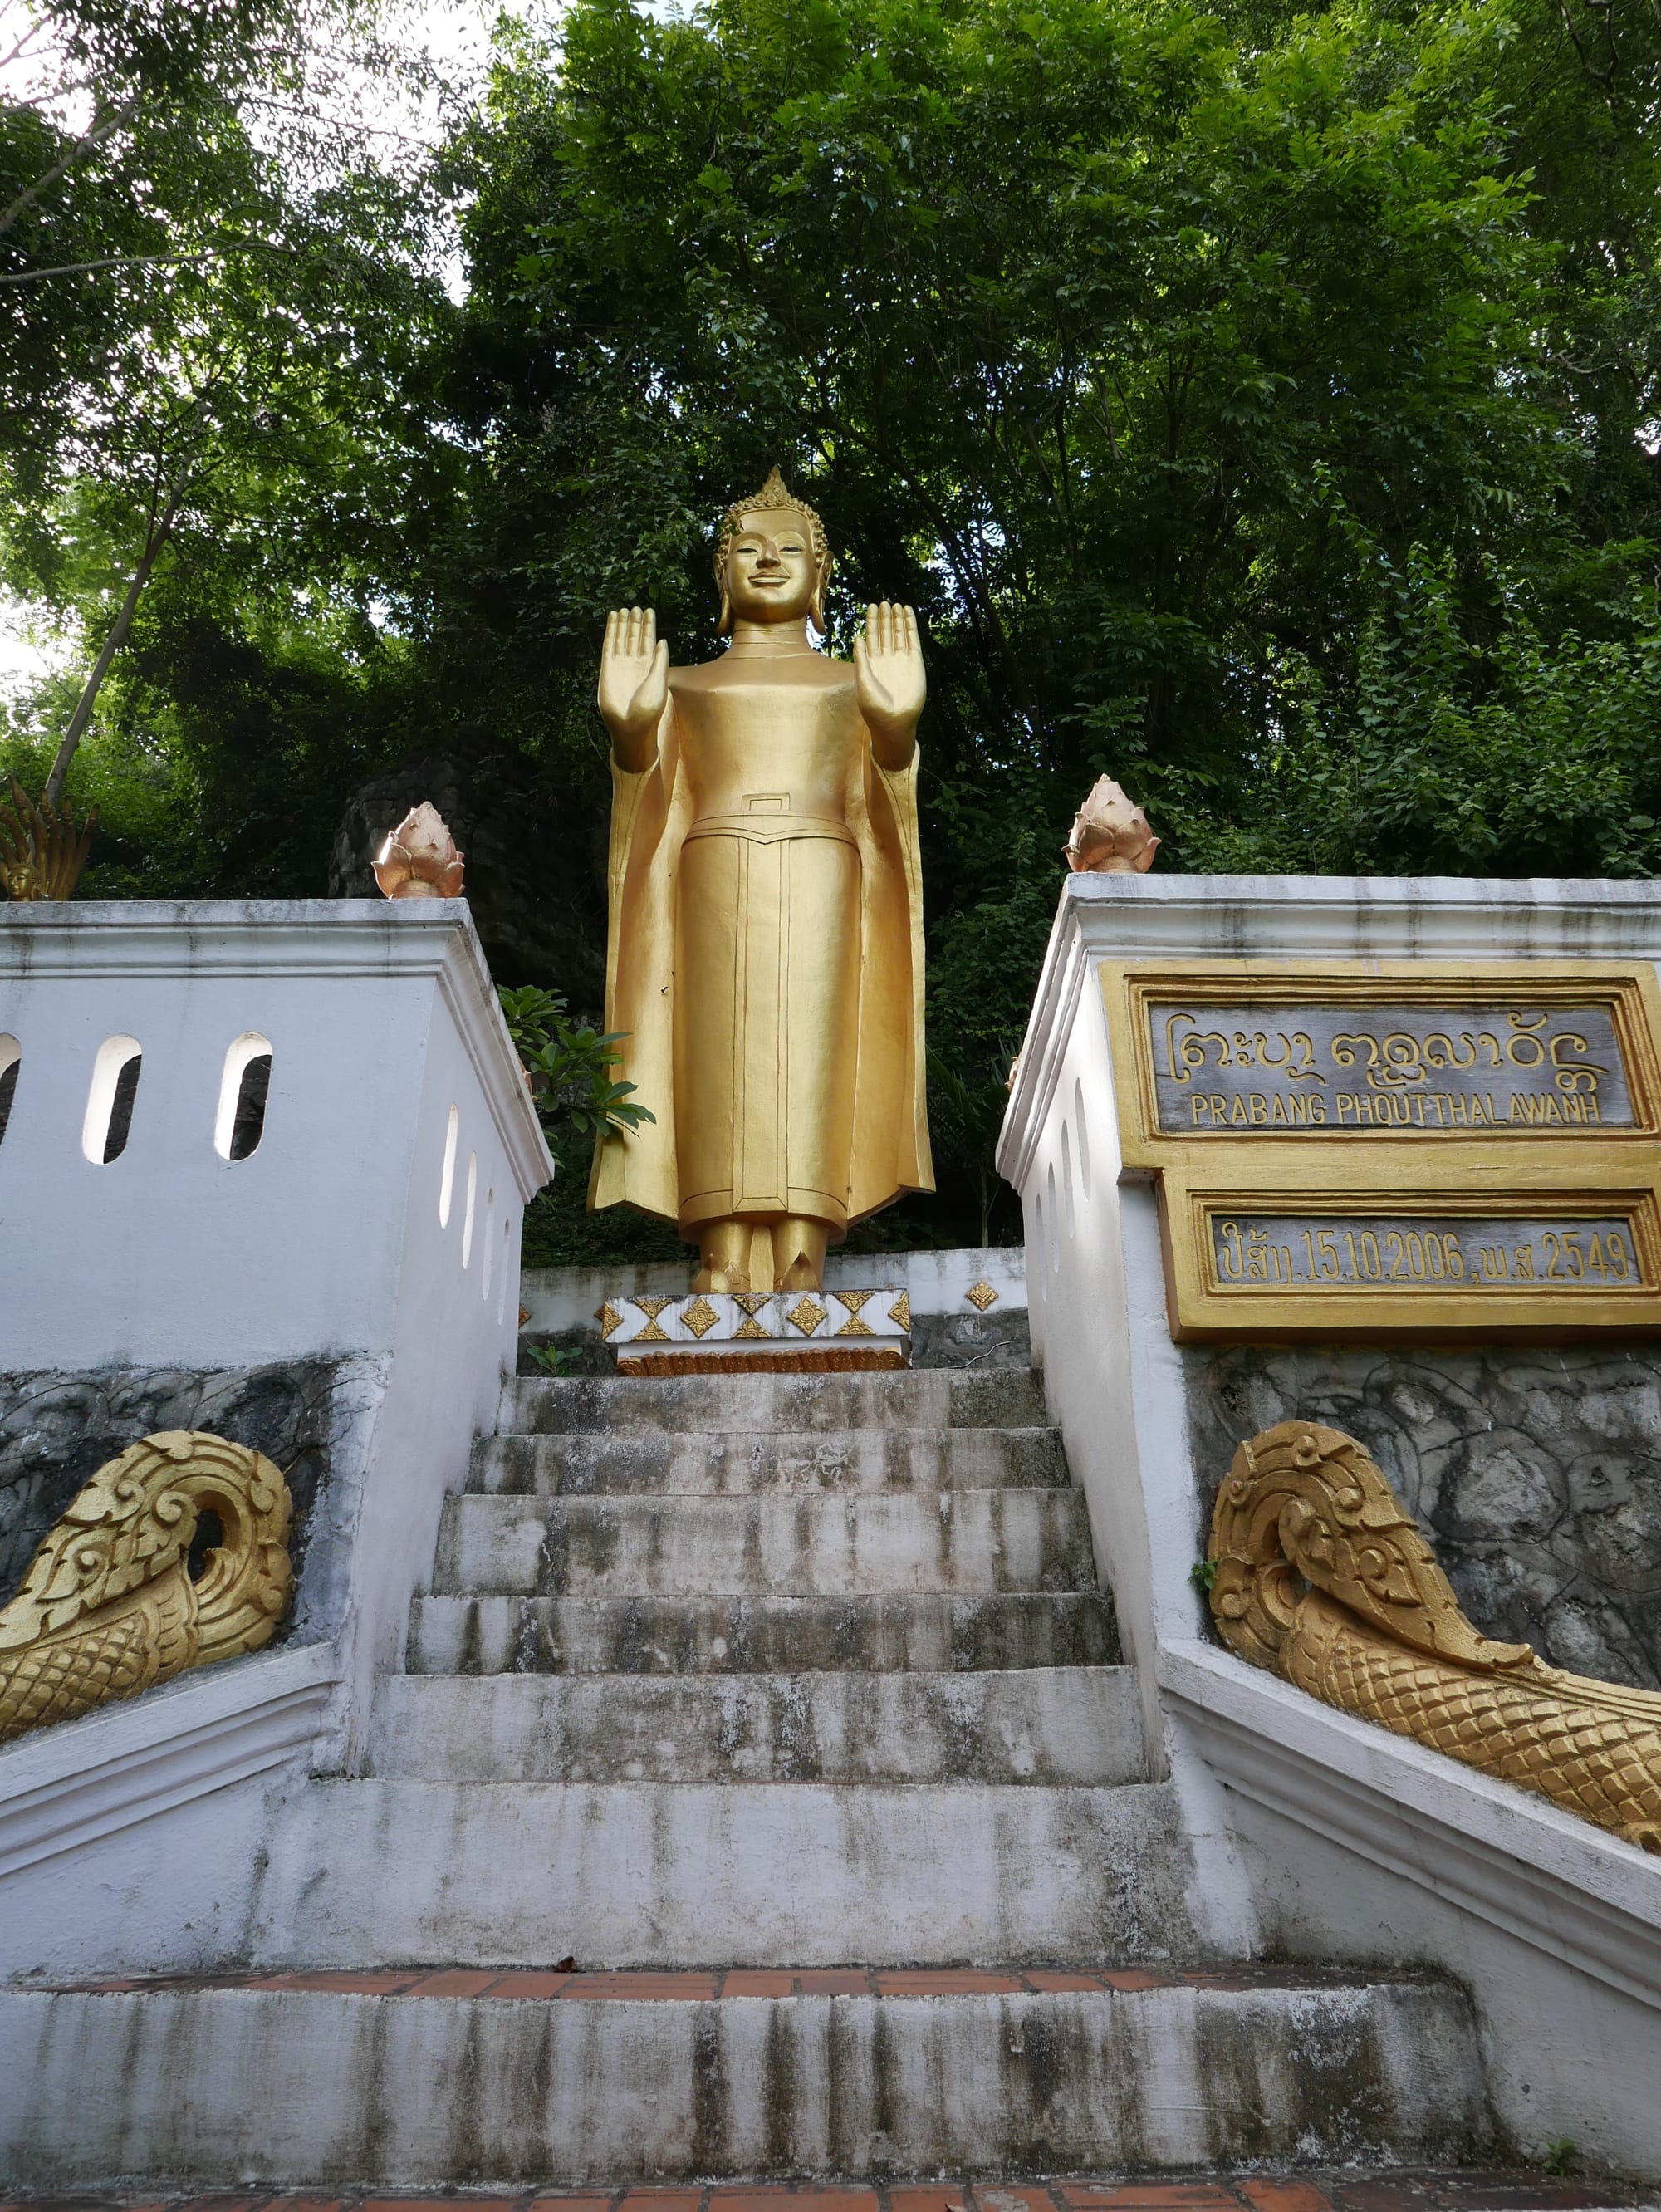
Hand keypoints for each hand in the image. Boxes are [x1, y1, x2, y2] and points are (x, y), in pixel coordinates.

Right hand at [598, 606, 668, 767]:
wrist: (630, 726)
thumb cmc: (649, 709)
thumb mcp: (659, 681)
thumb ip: (660, 660)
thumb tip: (662, 640)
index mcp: (651, 667)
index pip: (649, 641)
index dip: (649, 626)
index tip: (649, 610)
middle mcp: (636, 664)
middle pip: (635, 637)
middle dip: (636, 622)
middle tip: (636, 607)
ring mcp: (621, 665)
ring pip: (622, 639)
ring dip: (623, 624)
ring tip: (624, 609)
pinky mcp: (608, 668)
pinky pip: (609, 645)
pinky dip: (611, 632)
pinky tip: (612, 620)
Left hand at [853, 601, 924, 764]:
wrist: (894, 721)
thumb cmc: (874, 706)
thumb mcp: (862, 681)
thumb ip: (860, 659)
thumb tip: (857, 637)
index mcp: (871, 663)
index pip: (871, 637)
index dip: (871, 622)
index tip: (871, 607)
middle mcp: (886, 659)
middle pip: (884, 632)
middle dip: (884, 618)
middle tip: (883, 602)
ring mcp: (901, 659)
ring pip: (898, 634)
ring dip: (896, 619)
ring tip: (895, 604)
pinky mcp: (915, 662)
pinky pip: (912, 639)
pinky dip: (910, 625)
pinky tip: (908, 613)